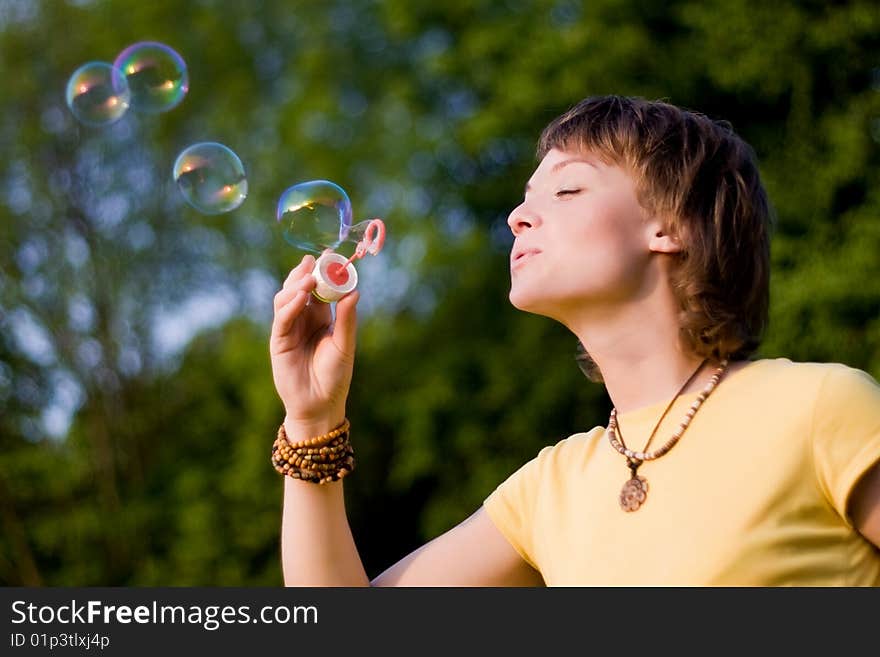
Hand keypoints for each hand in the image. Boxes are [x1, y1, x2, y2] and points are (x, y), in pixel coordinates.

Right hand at [269, 254, 359, 433]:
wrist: (320, 404)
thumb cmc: (335, 377)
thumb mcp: (345, 345)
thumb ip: (347, 319)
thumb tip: (355, 291)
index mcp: (321, 318)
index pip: (319, 288)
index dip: (322, 272)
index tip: (328, 255)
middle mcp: (303, 319)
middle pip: (298, 288)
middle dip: (304, 273)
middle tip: (314, 261)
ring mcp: (289, 329)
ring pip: (286, 298)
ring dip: (296, 286)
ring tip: (309, 278)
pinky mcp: (278, 341)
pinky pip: (282, 318)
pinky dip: (290, 306)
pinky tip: (300, 297)